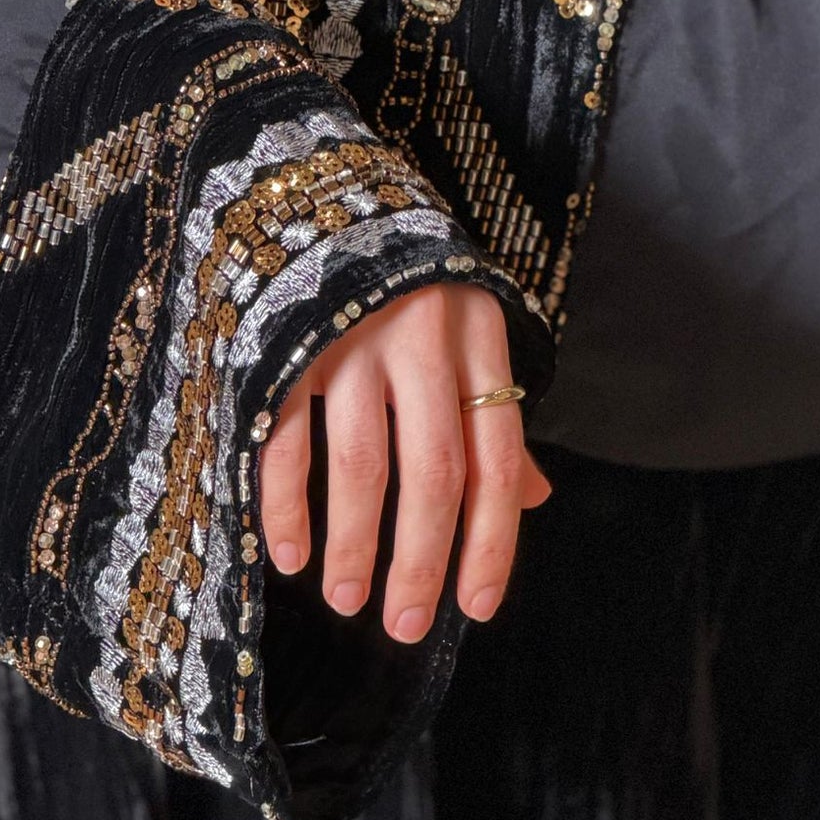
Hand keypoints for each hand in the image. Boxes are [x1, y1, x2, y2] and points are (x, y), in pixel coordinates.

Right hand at [258, 282, 551, 643]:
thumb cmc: (409, 282)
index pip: (498, 461)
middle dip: (422, 561)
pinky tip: (292, 555)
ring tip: (349, 600)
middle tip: (408, 626)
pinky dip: (288, 507)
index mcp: (479, 340)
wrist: (321, 193)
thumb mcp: (468, 332)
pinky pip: (287, 442)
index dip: (492, 542)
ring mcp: (352, 338)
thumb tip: (532, 500)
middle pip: (435, 473)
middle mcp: (423, 340)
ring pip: (362, 464)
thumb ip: (493, 413)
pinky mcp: (287, 340)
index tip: (476, 608)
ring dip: (356, 545)